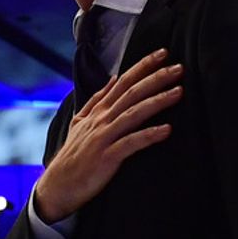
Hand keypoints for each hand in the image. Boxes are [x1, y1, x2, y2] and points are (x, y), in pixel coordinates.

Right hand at [34, 48, 182, 222]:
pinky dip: (149, 135)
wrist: (58, 186)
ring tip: (179, 92)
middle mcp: (101, 120)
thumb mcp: (80, 122)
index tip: (163, 53)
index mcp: (98, 111)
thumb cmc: (73, 156)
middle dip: (156, 78)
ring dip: (157, 102)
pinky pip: (131, 143)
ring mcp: (104, 137)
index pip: (123, 82)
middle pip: (132, 93)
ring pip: (134, 114)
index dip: (143, 66)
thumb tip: (113, 78)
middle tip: (179, 67)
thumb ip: (97, 100)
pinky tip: (167, 130)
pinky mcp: (107, 157)